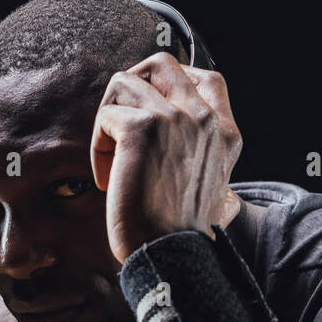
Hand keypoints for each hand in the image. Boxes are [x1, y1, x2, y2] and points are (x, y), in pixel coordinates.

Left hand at [90, 53, 243, 263]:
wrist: (170, 256)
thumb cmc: (181, 233)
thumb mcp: (214, 189)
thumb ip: (204, 159)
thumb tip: (183, 149)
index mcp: (223, 132)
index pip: (206, 77)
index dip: (171, 84)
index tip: (150, 112)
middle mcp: (203, 118)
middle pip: (161, 64)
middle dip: (132, 89)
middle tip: (120, 126)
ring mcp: (174, 119)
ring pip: (125, 82)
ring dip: (109, 118)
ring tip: (111, 159)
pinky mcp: (142, 130)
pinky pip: (106, 114)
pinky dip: (98, 147)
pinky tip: (107, 178)